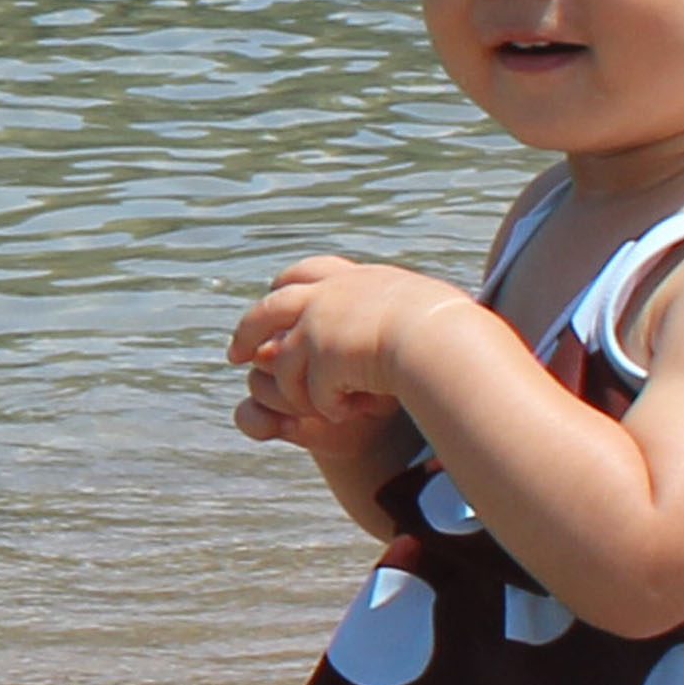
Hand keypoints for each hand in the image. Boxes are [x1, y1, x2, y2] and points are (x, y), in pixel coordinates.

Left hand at [232, 256, 447, 447]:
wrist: (441, 339)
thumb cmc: (448, 327)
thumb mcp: (419, 304)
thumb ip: (394, 306)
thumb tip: (407, 312)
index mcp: (350, 279)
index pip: (304, 273)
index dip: (282, 288)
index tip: (270, 297)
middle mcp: (324, 297)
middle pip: (264, 311)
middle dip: (246, 333)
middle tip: (235, 354)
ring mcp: (316, 327)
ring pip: (283, 367)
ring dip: (302, 392)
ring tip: (333, 405)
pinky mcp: (318, 358)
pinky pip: (309, 395)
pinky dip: (328, 409)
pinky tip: (352, 411)